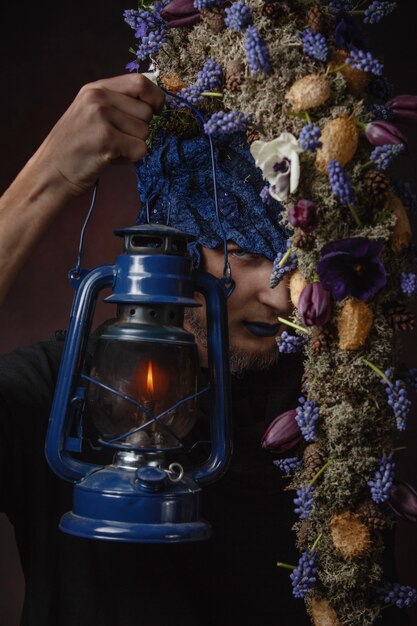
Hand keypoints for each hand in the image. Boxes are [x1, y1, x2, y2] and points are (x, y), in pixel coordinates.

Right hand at [33, 73, 164, 195]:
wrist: (51, 172)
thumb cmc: (74, 147)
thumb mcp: (90, 113)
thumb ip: (116, 103)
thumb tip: (153, 104)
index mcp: (95, 88)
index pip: (139, 81)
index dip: (155, 97)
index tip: (156, 111)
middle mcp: (98, 98)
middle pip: (146, 111)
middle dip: (140, 130)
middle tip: (118, 140)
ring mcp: (101, 117)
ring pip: (145, 132)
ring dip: (133, 146)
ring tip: (110, 149)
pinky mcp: (106, 139)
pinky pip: (140, 149)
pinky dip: (130, 159)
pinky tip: (110, 159)